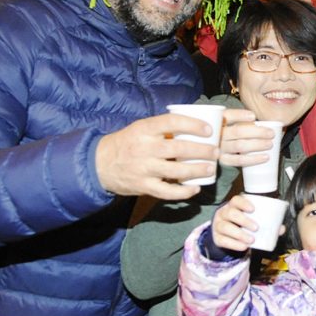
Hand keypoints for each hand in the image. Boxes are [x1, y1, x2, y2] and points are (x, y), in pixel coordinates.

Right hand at [95, 113, 217, 198]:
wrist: (100, 164)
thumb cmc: (127, 143)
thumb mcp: (141, 129)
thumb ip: (162, 128)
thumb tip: (195, 125)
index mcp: (144, 130)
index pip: (172, 123)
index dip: (193, 125)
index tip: (208, 130)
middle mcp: (144, 148)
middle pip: (179, 149)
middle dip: (202, 151)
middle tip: (215, 152)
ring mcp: (144, 169)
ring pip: (177, 171)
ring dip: (198, 170)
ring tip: (211, 168)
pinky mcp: (143, 186)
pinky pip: (167, 192)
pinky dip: (184, 192)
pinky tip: (195, 188)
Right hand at [211, 194, 263, 251]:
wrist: (225, 235)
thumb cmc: (240, 224)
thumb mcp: (250, 220)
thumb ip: (266, 223)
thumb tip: (281, 228)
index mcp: (233, 206)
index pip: (235, 200)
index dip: (243, 203)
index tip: (253, 209)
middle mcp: (223, 213)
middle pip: (230, 213)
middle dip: (243, 220)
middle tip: (256, 228)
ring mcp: (218, 225)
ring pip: (225, 227)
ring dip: (239, 234)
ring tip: (251, 240)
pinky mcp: (217, 238)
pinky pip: (223, 240)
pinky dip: (234, 244)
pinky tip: (243, 246)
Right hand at [219, 110, 275, 167]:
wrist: (213, 150)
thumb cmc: (229, 134)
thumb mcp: (229, 123)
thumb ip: (242, 120)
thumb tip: (268, 121)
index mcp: (219, 122)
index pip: (228, 115)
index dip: (240, 115)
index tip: (253, 116)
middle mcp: (218, 135)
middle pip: (238, 131)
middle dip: (257, 132)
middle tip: (271, 133)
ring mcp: (220, 148)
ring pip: (240, 146)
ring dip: (257, 144)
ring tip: (270, 144)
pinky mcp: (223, 160)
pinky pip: (239, 160)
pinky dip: (253, 159)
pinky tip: (265, 157)